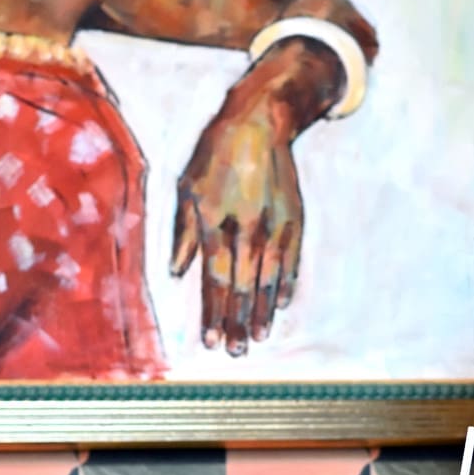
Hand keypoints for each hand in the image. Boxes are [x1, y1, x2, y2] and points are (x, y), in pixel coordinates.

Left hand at [170, 68, 303, 355]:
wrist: (259, 122)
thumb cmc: (214, 156)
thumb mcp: (187, 188)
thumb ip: (183, 234)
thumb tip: (178, 274)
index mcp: (215, 220)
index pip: (216, 278)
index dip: (214, 313)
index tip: (212, 342)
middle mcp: (247, 226)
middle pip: (244, 286)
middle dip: (239, 322)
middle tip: (237, 352)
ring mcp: (274, 223)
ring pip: (269, 278)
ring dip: (263, 311)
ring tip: (258, 337)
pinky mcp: (295, 218)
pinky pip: (291, 260)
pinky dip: (285, 284)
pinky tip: (280, 305)